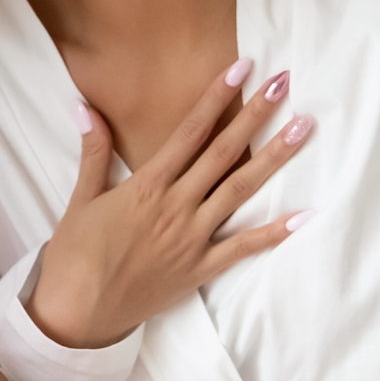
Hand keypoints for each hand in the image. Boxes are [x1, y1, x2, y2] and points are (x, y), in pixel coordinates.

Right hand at [30, 60, 313, 349]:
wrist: (77, 312)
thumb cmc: (75, 255)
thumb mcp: (80, 199)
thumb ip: (93, 153)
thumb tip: (85, 107)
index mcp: (146, 186)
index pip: (189, 132)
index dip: (216, 97)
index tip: (240, 68)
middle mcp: (175, 206)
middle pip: (224, 152)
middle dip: (255, 115)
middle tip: (284, 82)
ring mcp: (192, 238)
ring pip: (241, 190)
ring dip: (275, 158)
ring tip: (303, 128)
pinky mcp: (200, 269)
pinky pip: (244, 248)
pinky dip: (275, 233)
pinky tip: (304, 215)